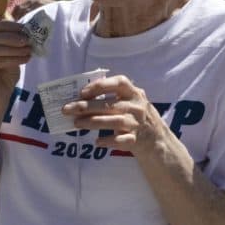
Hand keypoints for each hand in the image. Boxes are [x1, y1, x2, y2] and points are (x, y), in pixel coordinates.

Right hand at [0, 20, 32, 112]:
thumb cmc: (3, 80)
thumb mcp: (9, 57)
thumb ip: (12, 45)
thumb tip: (26, 32)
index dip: (7, 26)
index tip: (24, 29)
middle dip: (11, 36)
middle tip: (27, 40)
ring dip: (13, 48)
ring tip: (28, 50)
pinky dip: (13, 58)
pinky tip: (25, 59)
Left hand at [59, 73, 177, 158]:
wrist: (157, 139)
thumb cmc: (135, 117)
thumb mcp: (130, 102)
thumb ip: (112, 97)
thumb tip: (79, 99)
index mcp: (134, 93)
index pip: (119, 82)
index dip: (100, 85)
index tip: (82, 92)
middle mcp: (137, 106)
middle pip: (110, 105)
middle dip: (86, 107)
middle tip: (67, 110)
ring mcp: (137, 123)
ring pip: (114, 121)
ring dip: (93, 122)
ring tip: (76, 123)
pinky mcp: (136, 139)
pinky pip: (120, 140)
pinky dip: (108, 141)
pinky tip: (97, 142)